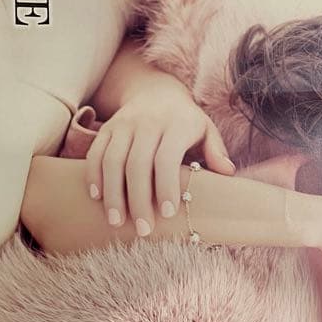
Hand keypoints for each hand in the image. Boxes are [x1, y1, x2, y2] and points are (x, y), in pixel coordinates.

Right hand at [85, 82, 234, 234]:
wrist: (156, 91)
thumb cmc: (186, 122)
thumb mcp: (206, 130)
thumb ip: (216, 150)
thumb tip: (227, 173)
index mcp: (176, 125)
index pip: (167, 158)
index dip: (166, 186)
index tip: (168, 214)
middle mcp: (147, 122)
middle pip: (137, 164)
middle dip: (138, 199)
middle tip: (143, 230)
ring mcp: (124, 124)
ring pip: (112, 160)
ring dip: (113, 194)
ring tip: (116, 222)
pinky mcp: (107, 128)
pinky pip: (96, 153)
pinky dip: (94, 175)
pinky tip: (97, 198)